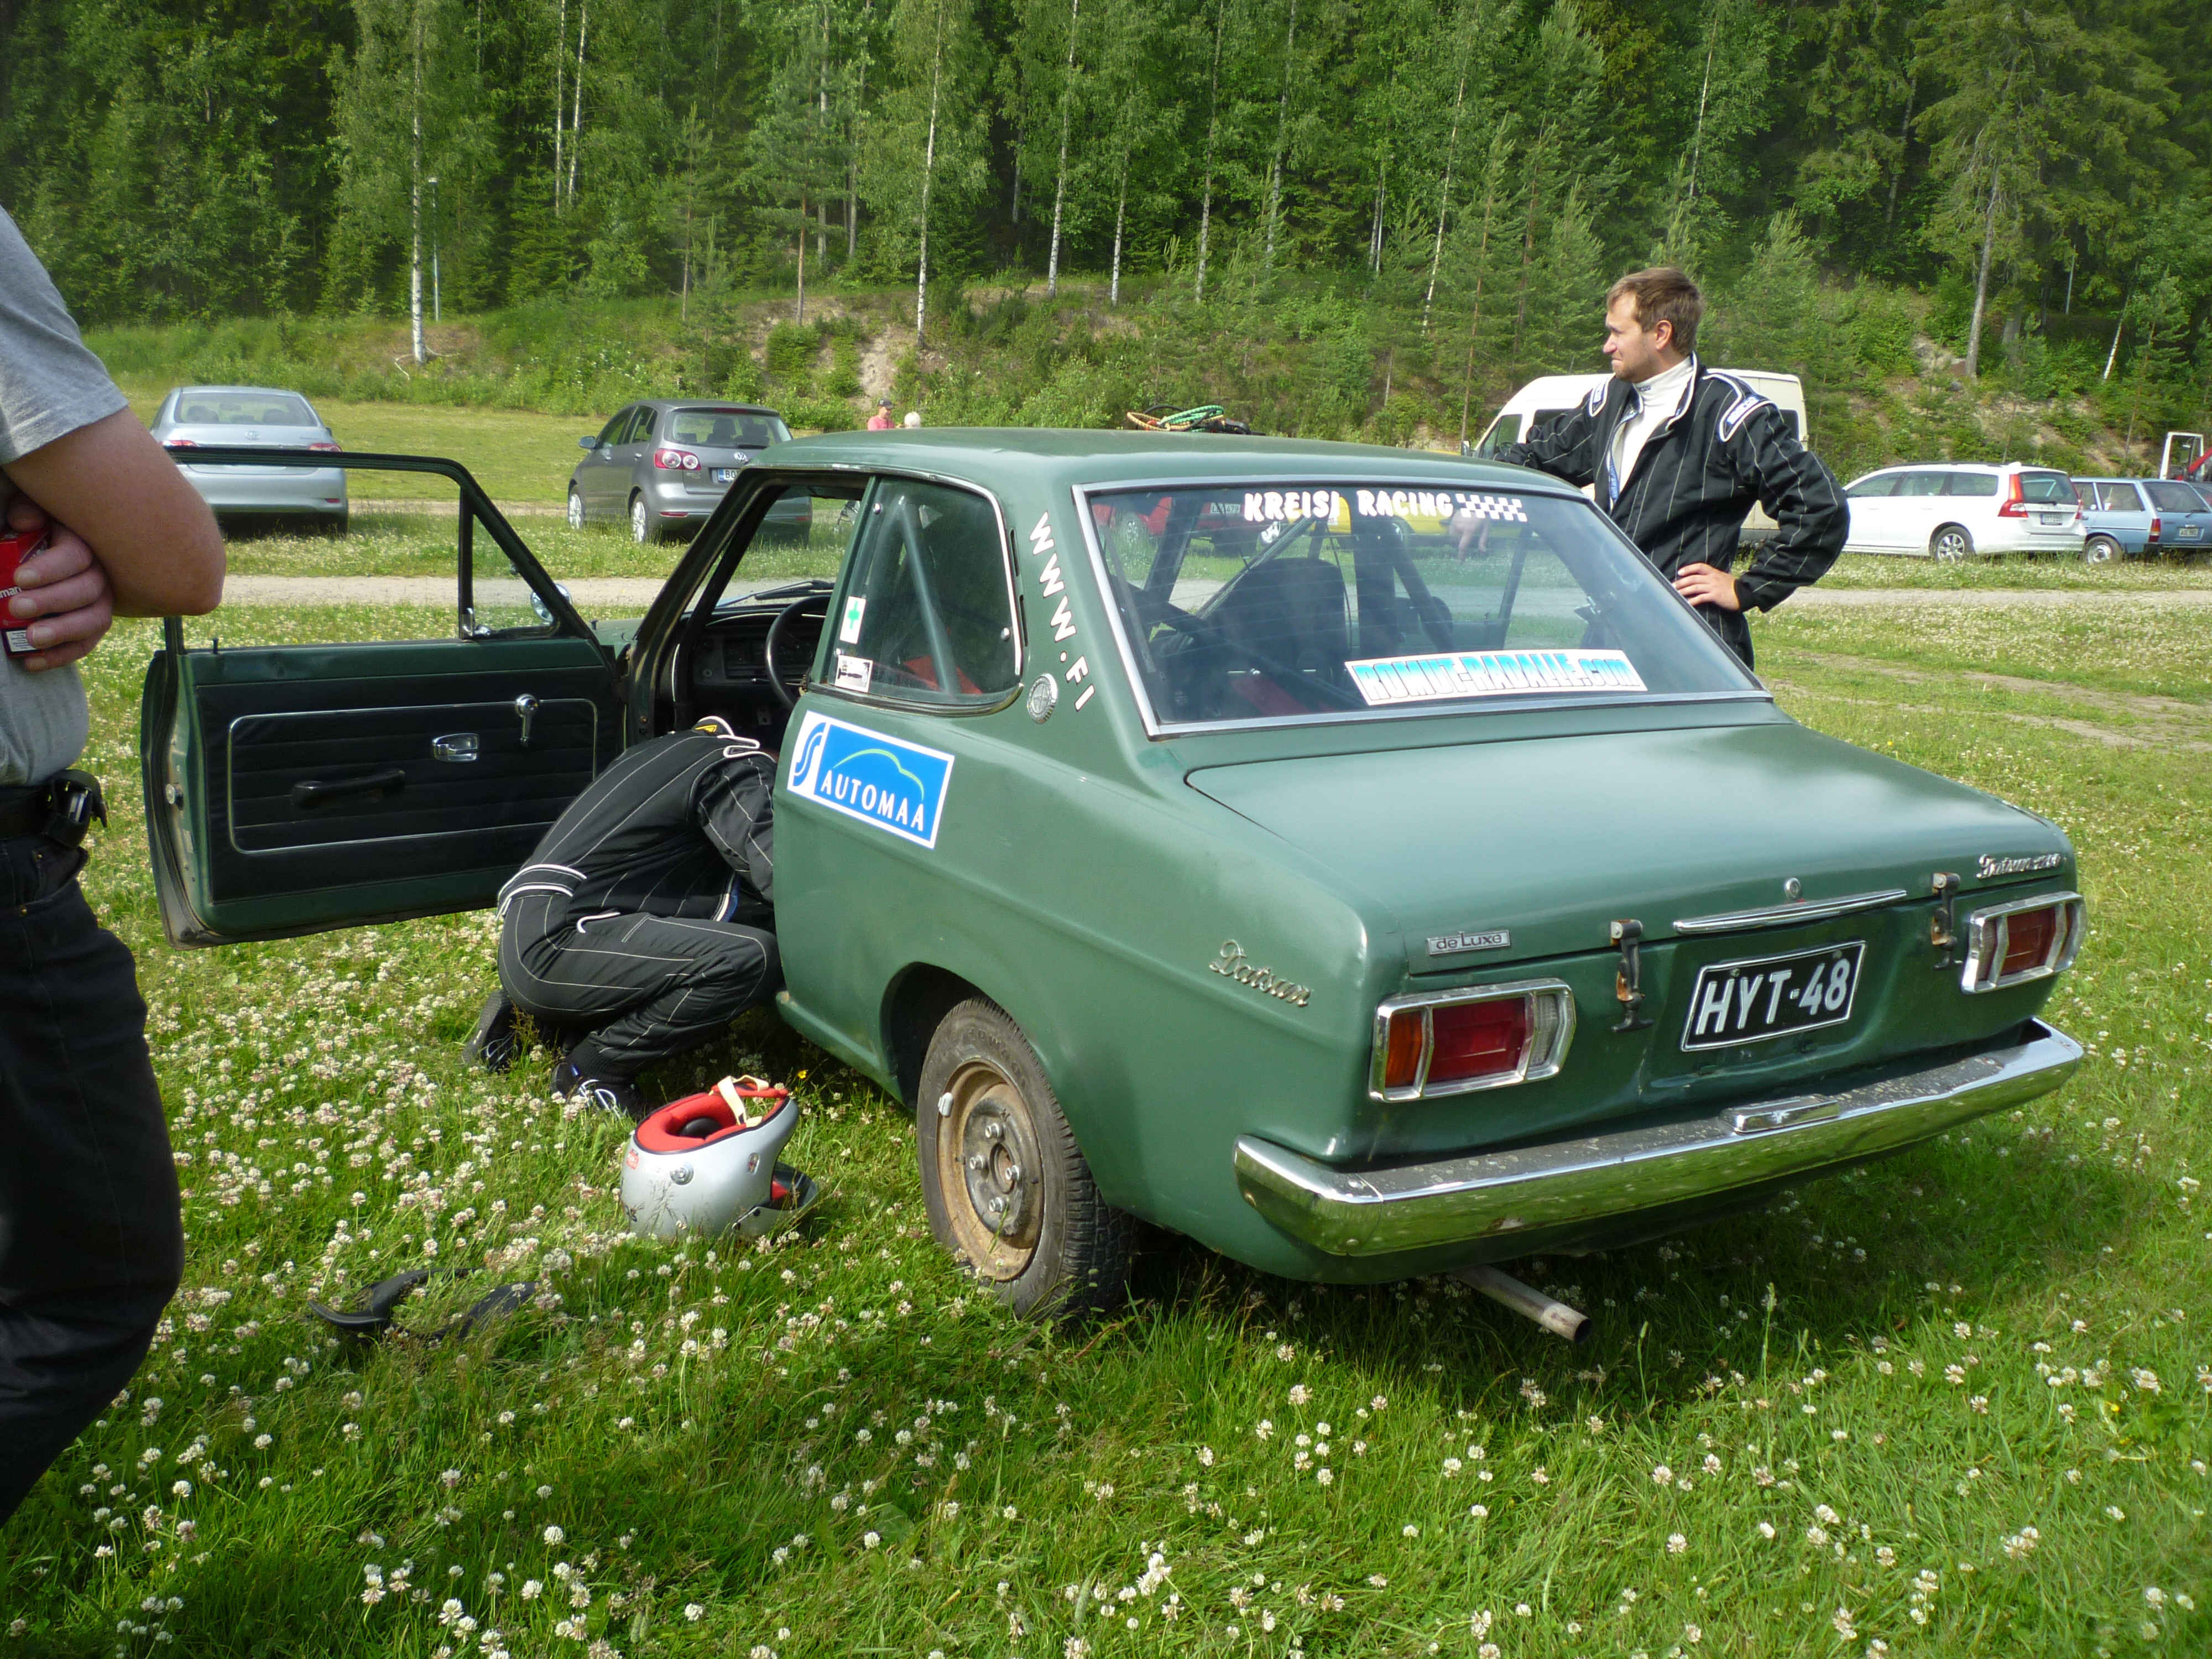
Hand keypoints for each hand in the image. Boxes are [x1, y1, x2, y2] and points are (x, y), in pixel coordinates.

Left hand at [4, 496, 114, 670]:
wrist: (44, 558)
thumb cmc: (34, 531)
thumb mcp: (31, 512)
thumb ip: (28, 510)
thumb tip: (24, 522)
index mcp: (84, 543)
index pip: (77, 556)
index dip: (51, 569)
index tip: (19, 578)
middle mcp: (99, 575)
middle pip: (88, 591)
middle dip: (52, 601)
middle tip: (16, 607)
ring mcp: (99, 603)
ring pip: (94, 621)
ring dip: (63, 632)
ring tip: (31, 639)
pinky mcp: (90, 627)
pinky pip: (84, 645)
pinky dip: (60, 656)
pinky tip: (31, 662)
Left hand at [1672, 562, 1740, 610]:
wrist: (1746, 593)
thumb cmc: (1735, 587)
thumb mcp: (1724, 578)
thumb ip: (1714, 578)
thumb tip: (1705, 580)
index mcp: (1714, 573)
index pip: (1699, 567)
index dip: (1689, 568)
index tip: (1680, 572)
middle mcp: (1712, 578)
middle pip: (1693, 578)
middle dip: (1681, 582)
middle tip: (1672, 586)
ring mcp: (1713, 587)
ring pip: (1695, 587)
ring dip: (1684, 591)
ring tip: (1676, 594)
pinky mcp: (1715, 596)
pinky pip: (1701, 597)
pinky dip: (1693, 600)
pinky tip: (1687, 603)